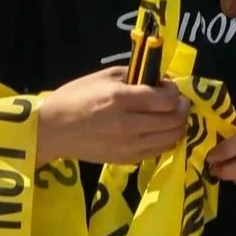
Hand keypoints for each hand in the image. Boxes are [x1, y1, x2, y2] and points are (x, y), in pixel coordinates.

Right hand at [37, 67, 188, 165]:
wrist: (53, 130)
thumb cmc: (76, 97)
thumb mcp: (104, 76)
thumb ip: (134, 75)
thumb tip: (159, 80)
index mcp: (122, 99)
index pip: (166, 99)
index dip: (174, 90)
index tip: (167, 85)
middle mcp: (129, 125)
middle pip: (173, 119)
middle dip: (181, 107)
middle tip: (177, 100)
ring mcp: (129, 146)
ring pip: (171, 138)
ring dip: (178, 125)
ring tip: (171, 115)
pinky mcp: (127, 160)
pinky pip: (159, 151)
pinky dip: (166, 139)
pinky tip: (160, 130)